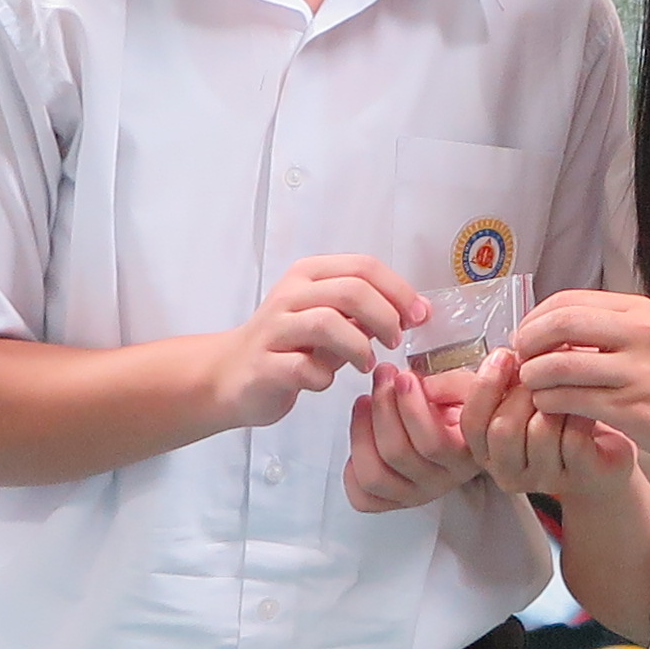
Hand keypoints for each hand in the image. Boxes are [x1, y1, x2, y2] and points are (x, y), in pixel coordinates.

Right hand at [220, 255, 425, 429]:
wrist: (231, 374)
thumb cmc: (289, 345)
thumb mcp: (331, 320)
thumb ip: (366, 313)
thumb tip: (414, 310)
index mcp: (309, 275)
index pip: (364, 267)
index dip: (399, 291)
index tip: (419, 316)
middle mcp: (290, 295)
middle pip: (351, 290)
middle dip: (386, 317)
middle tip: (395, 341)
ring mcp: (274, 329)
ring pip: (328, 323)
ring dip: (359, 346)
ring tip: (367, 363)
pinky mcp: (265, 364)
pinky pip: (305, 367)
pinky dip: (325, 377)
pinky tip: (326, 381)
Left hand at [345, 360, 482, 512]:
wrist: (460, 431)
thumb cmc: (461, 410)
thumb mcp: (469, 389)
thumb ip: (451, 385)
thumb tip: (422, 386)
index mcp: (463, 458)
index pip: (431, 443)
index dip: (410, 407)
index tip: (403, 377)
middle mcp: (439, 482)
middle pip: (396, 454)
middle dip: (383, 407)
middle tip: (382, 378)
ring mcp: (413, 495)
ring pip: (374, 476)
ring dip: (361, 433)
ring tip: (364, 401)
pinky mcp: (392, 501)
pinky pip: (362, 498)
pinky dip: (351, 470)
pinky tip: (362, 439)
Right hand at [471, 350, 643, 503]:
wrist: (602, 456)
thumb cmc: (559, 423)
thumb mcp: (524, 398)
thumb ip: (507, 380)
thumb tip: (511, 349)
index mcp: (487, 450)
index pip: (472, 422)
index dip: (485, 385)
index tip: (504, 355)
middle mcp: (508, 471)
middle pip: (502, 428)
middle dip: (523, 390)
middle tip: (543, 368)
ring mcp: (543, 478)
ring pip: (540, 431)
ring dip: (556, 398)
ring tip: (567, 382)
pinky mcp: (577, 477)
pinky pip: (573, 439)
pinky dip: (579, 412)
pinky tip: (587, 399)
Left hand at [500, 291, 649, 465]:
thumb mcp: (647, 338)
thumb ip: (603, 328)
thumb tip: (544, 327)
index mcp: (638, 311)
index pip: (569, 300)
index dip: (535, 317)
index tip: (524, 336)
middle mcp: (639, 335)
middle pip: (562, 323)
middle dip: (529, 341)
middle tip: (520, 358)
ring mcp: (637, 372)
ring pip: (561, 365)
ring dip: (534, 375)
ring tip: (531, 384)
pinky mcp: (631, 408)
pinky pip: (572, 399)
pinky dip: (549, 401)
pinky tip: (548, 405)